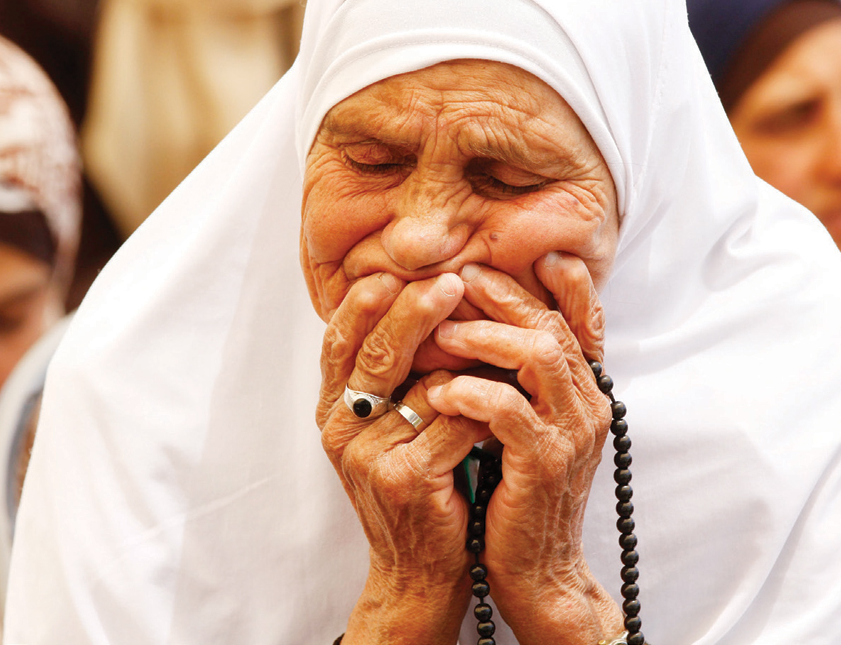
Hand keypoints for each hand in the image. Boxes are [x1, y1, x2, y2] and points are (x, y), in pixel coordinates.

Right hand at [316, 272, 488, 644]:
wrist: (419, 567)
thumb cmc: (414, 485)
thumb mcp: (386, 429)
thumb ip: (390, 379)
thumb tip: (416, 304)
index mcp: (333, 411)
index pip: (339, 343)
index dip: (364, 304)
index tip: (395, 272)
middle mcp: (341, 431)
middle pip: (376, 353)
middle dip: (415, 311)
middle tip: (451, 282)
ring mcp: (369, 457)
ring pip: (424, 385)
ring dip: (465, 360)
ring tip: (498, 333)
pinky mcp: (406, 479)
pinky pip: (454, 421)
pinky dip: (484, 403)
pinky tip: (507, 395)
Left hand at [427, 253, 622, 643]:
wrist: (536, 567)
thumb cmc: (520, 492)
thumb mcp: (526, 428)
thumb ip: (520, 382)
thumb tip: (483, 328)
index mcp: (587, 393)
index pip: (583, 322)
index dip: (564, 283)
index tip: (530, 253)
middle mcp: (590, 405)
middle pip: (553, 325)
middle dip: (506, 296)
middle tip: (460, 279)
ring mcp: (572, 432)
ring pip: (538, 355)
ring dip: (486, 337)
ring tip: (442, 335)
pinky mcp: (545, 462)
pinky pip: (509, 409)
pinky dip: (471, 393)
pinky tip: (440, 392)